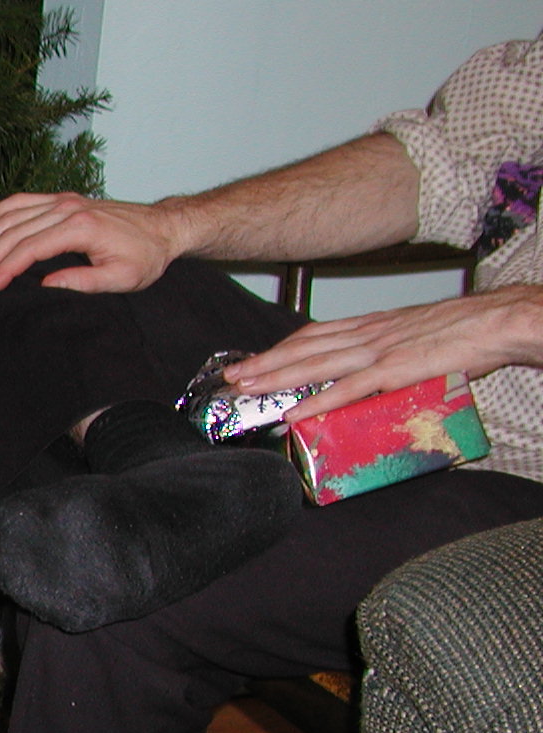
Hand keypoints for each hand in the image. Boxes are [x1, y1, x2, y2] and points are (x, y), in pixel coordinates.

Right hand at [0, 192, 185, 295]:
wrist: (164, 228)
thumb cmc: (145, 256)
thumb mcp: (122, 278)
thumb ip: (84, 281)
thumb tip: (46, 285)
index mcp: (80, 228)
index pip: (28, 249)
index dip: (2, 270)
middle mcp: (67, 208)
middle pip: (14, 233)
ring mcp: (63, 200)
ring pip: (11, 216)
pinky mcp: (62, 199)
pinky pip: (21, 201)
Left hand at [225, 284, 542, 420]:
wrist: (500, 321)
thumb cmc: (466, 331)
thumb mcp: (417, 335)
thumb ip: (390, 352)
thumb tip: (374, 375)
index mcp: (373, 325)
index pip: (315, 334)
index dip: (281, 348)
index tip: (255, 360)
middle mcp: (369, 334)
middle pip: (304, 348)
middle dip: (264, 363)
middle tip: (232, 377)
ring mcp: (380, 351)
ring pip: (315, 364)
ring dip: (276, 379)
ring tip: (246, 390)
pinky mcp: (396, 370)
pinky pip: (348, 388)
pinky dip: (316, 400)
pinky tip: (293, 412)